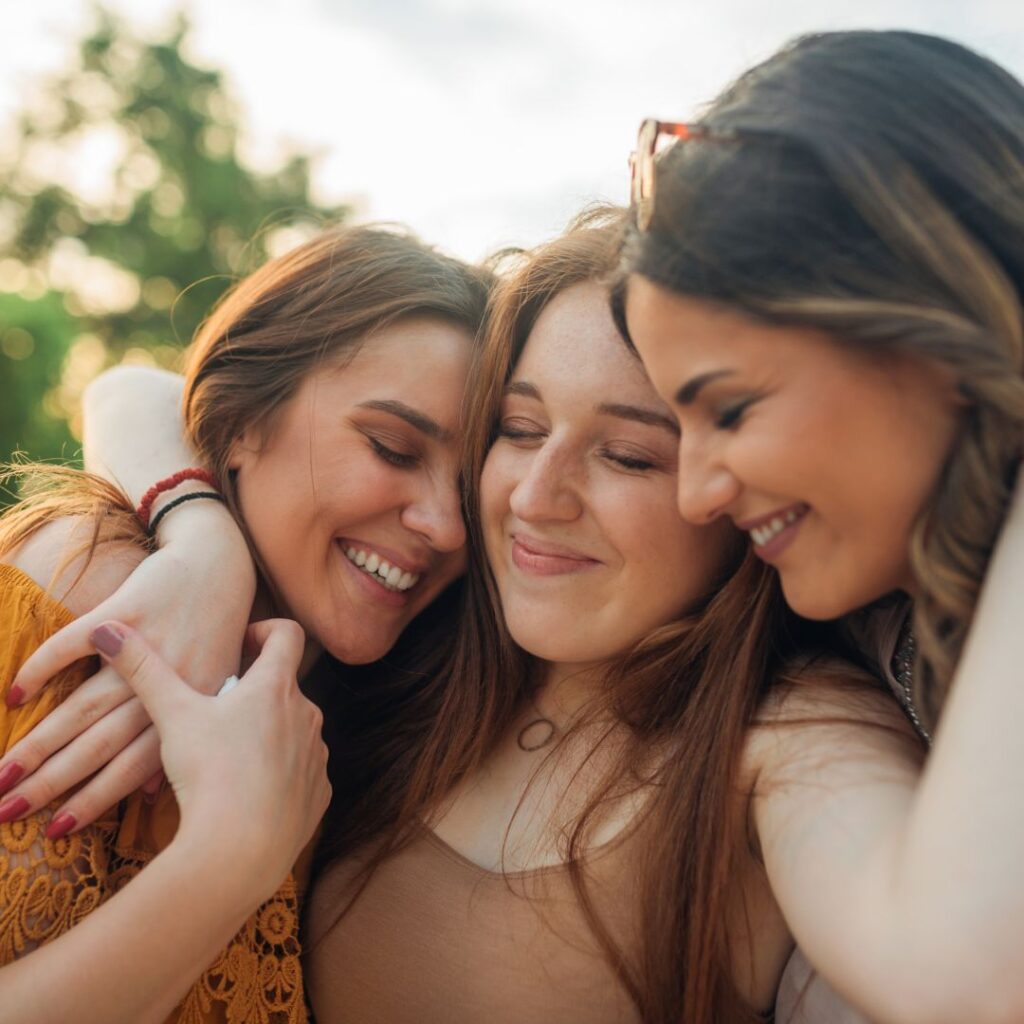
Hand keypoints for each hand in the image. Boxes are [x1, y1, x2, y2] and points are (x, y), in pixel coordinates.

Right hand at [0, 517, 255, 831]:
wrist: (219, 565)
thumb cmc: (217, 633)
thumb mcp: (213, 689)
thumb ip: (183, 737)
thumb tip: (148, 793)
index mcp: (193, 707)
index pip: (134, 766)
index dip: (94, 799)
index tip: (55, 831)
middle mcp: (169, 681)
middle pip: (99, 743)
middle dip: (51, 782)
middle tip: (5, 812)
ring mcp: (147, 646)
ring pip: (83, 705)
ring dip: (38, 743)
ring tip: (1, 774)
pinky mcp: (126, 609)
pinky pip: (74, 645)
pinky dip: (43, 668)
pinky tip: (14, 695)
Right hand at [90, 618, 328, 900]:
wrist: (240, 850)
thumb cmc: (209, 774)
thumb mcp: (172, 716)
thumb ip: (144, 669)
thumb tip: (108, 629)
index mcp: (276, 687)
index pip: (287, 633)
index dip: (264, 631)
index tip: (239, 644)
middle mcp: (307, 714)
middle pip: (283, 686)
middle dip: (251, 693)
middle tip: (214, 713)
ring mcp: (317, 755)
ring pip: (293, 730)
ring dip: (265, 734)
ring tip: (225, 758)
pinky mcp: (319, 792)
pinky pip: (301, 771)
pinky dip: (278, 774)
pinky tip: (247, 792)